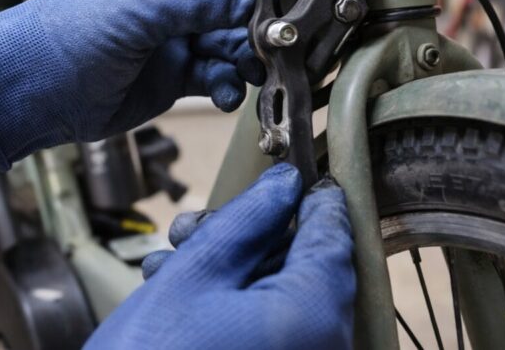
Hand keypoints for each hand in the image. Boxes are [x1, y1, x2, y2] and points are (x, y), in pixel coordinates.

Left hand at [0, 0, 263, 169]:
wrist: (27, 93)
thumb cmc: (61, 36)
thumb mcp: (135, 9)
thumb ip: (197, 0)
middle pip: (236, 1)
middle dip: (258, 20)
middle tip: (276, 38)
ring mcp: (173, 36)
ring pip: (232, 41)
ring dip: (247, 56)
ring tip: (252, 69)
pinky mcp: (174, 75)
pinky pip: (217, 75)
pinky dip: (229, 83)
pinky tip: (227, 92)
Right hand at [85, 165, 355, 349]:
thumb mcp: (196, 275)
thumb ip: (248, 221)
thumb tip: (286, 186)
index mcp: (315, 315)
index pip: (334, 235)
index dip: (311, 196)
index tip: (291, 172)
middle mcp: (324, 348)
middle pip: (303, 267)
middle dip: (248, 239)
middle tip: (198, 227)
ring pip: (279, 299)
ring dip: (229, 273)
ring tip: (171, 263)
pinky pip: (269, 332)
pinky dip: (232, 310)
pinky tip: (177, 296)